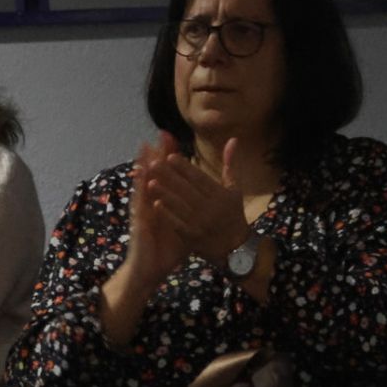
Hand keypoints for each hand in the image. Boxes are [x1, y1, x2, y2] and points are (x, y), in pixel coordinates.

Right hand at [99, 133, 191, 346]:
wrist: (150, 271)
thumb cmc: (167, 252)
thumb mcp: (184, 228)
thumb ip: (193, 211)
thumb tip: (205, 200)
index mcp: (164, 203)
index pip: (167, 176)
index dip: (171, 158)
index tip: (174, 139)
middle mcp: (151, 204)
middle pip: (154, 174)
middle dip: (159, 154)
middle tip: (162, 133)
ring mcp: (143, 212)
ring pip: (144, 184)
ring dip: (144, 165)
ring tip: (147, 146)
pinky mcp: (139, 222)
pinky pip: (140, 202)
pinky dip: (141, 188)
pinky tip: (141, 175)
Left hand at [143, 137, 250, 264]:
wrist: (236, 247)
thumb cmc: (233, 213)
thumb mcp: (234, 188)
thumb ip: (230, 164)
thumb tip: (232, 139)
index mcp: (221, 195)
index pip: (200, 179)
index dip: (185, 168)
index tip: (170, 156)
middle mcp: (212, 208)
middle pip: (188, 190)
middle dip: (170, 177)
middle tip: (153, 163)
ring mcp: (201, 223)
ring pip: (180, 206)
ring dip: (165, 193)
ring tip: (150, 181)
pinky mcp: (192, 236)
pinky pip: (177, 223)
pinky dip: (167, 214)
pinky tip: (155, 204)